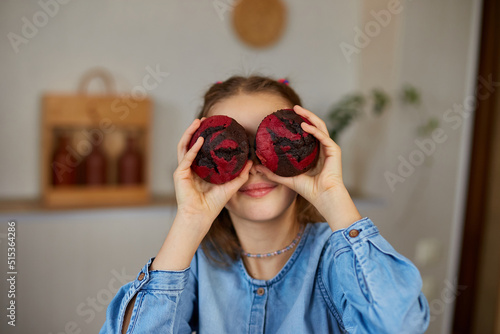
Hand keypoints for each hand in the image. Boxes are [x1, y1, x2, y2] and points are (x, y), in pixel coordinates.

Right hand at [173, 118, 252, 226]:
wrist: (201, 216)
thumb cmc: (213, 204)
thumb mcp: (231, 186)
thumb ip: (240, 174)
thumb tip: (250, 161)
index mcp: (199, 169)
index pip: (199, 149)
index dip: (204, 136)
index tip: (213, 126)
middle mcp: (189, 168)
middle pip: (190, 144)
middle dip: (195, 130)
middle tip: (204, 119)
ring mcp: (183, 170)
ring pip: (184, 146)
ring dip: (190, 133)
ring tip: (197, 122)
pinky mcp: (179, 174)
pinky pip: (186, 157)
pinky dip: (193, 148)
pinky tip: (200, 139)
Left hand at [256, 105, 360, 229]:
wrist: (323, 197)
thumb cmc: (309, 190)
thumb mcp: (287, 178)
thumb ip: (273, 172)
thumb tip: (257, 167)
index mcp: (315, 152)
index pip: (308, 132)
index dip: (300, 121)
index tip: (288, 116)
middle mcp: (323, 147)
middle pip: (315, 125)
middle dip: (305, 114)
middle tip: (293, 107)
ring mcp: (330, 148)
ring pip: (320, 126)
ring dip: (310, 116)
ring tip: (298, 110)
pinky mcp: (334, 151)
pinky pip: (323, 136)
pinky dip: (314, 130)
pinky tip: (304, 125)